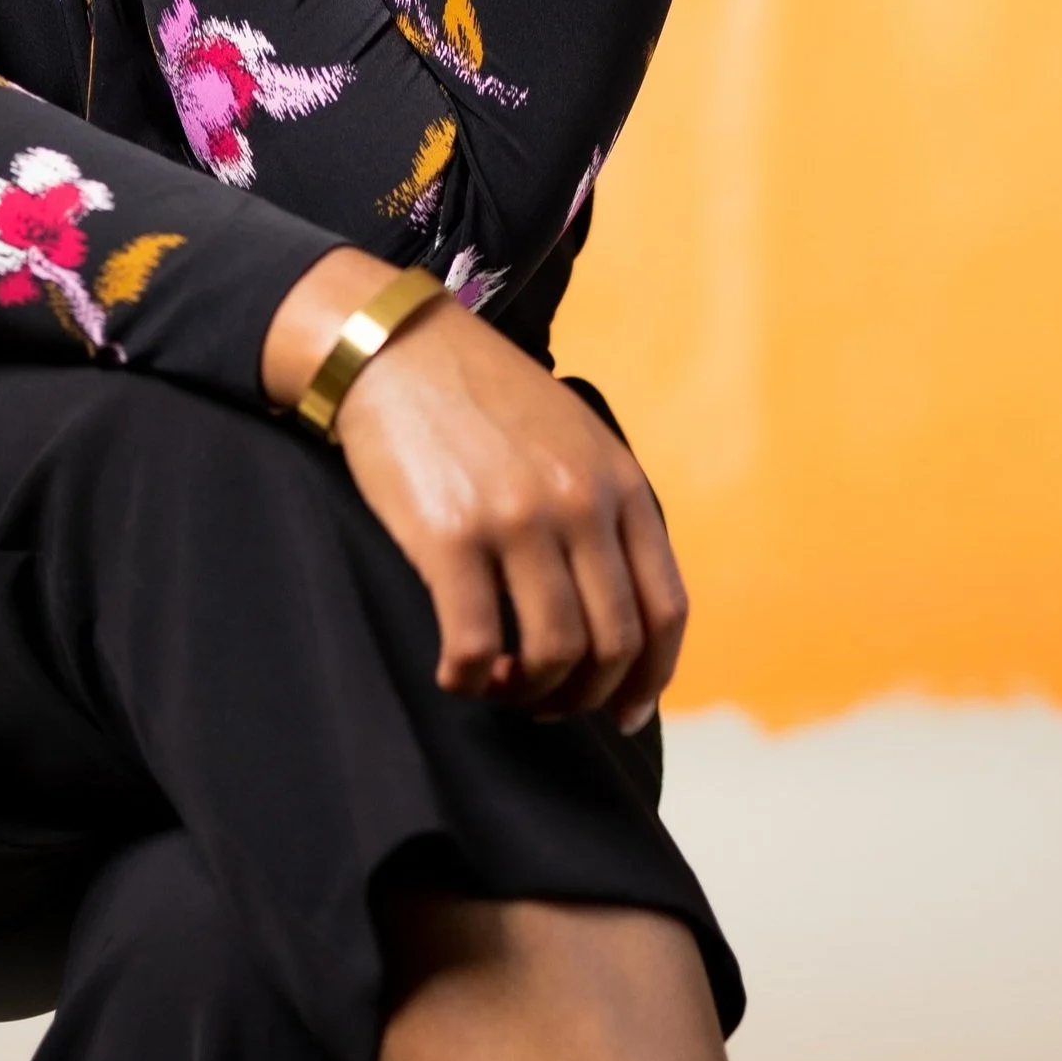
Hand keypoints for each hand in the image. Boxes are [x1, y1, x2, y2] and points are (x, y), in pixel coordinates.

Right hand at [262, 252, 688, 731]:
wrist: (396, 348)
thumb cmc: (482, 400)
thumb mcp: (573, 437)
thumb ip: (604, 508)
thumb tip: (616, 611)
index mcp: (620, 483)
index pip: (665, 609)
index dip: (651, 677)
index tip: (625, 712)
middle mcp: (580, 504)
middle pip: (613, 644)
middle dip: (584, 696)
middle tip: (547, 705)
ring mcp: (517, 520)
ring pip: (551, 654)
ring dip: (529, 695)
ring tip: (499, 687)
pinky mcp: (449, 535)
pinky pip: (474, 643)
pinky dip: (468, 679)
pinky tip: (455, 675)